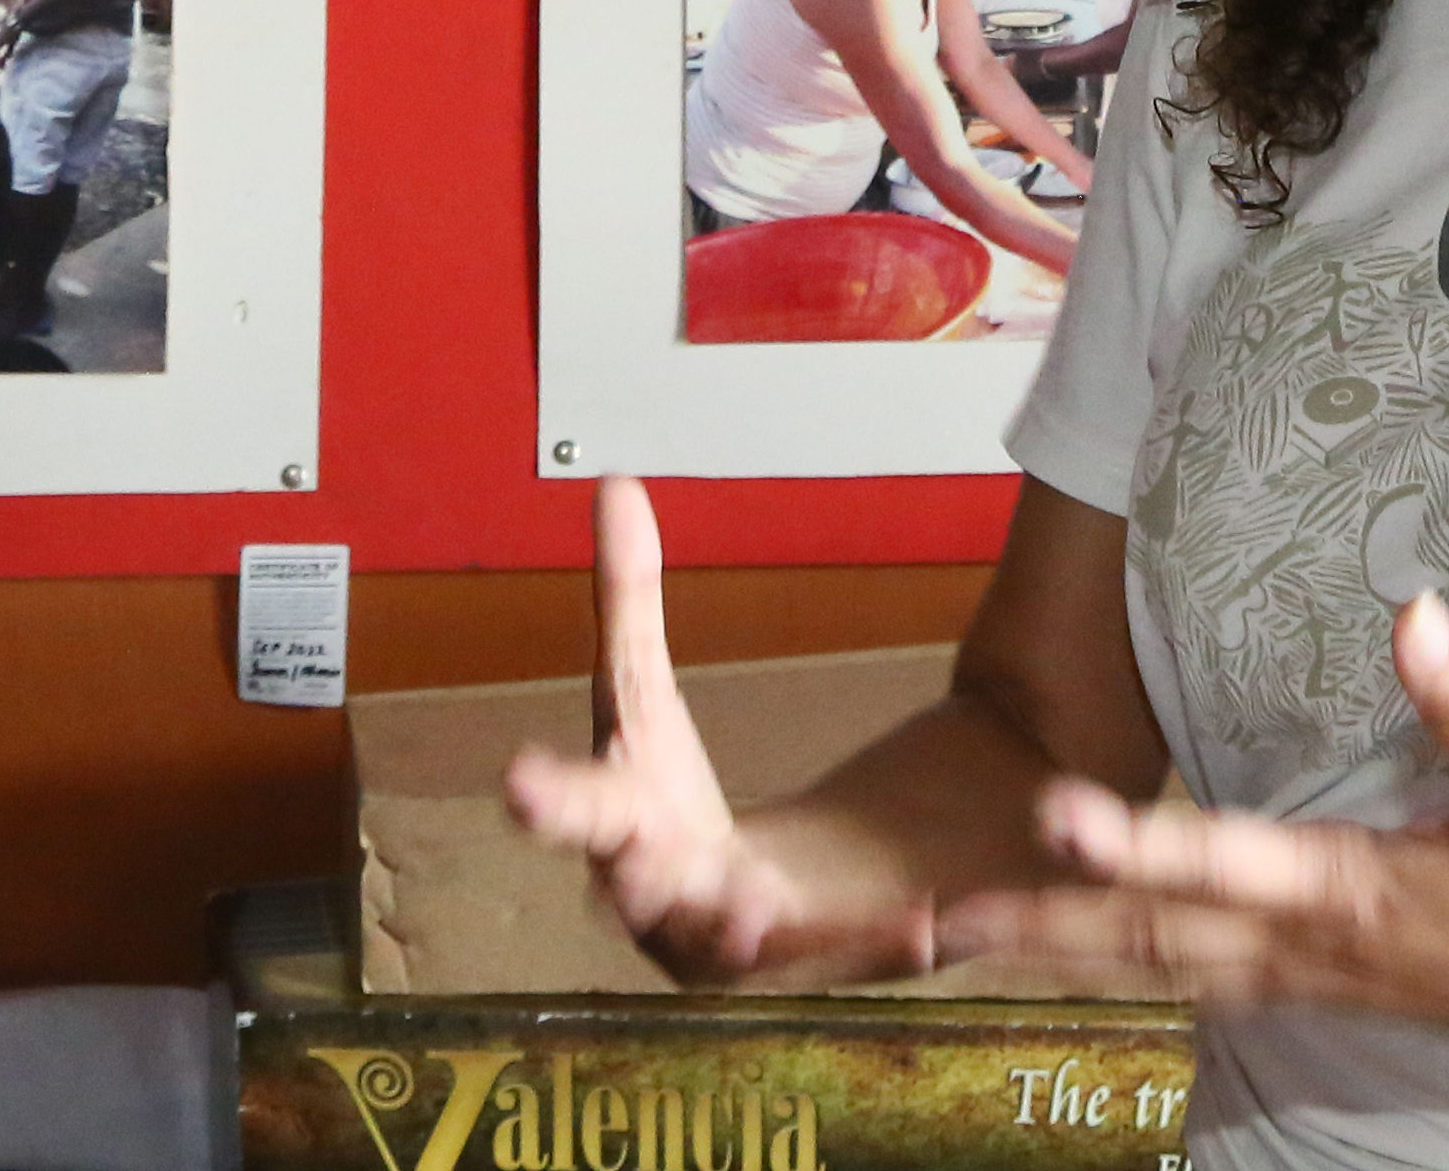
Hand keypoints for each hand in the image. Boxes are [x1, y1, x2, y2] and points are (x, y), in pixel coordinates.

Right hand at [501, 478, 859, 984]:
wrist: (726, 910)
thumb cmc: (663, 804)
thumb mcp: (643, 695)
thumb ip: (629, 599)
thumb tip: (614, 485)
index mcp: (623, 827)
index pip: (581, 809)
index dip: (549, 800)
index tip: (517, 784)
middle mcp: (672, 902)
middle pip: (648, 895)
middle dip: (639, 884)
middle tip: (640, 868)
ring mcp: (745, 946)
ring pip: (742, 949)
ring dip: (745, 929)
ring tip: (752, 907)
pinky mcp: (822, 962)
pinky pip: (855, 958)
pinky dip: (887, 944)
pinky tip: (931, 921)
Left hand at [940, 597, 1448, 1066]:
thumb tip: (1413, 610)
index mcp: (1346, 889)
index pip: (1218, 864)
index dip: (1132, 844)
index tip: (1050, 812)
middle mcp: (1302, 944)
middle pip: (1147, 936)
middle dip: (1039, 922)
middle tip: (931, 914)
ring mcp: (1299, 977)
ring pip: (1153, 970)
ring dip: (1056, 952)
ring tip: (960, 935)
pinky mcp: (1307, 990)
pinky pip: (1188, 984)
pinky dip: (1116, 971)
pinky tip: (1067, 960)